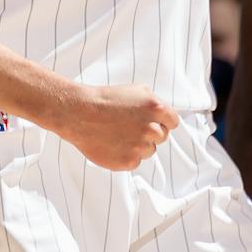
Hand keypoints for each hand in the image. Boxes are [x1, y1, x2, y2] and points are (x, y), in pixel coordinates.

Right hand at [59, 84, 179, 170]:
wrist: (78, 113)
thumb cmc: (104, 100)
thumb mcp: (135, 90)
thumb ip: (155, 104)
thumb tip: (166, 116)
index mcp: (156, 108)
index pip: (173, 122)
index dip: (161, 120)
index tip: (149, 120)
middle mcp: (152, 129)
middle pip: (162, 137)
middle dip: (149, 132)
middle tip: (129, 126)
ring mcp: (141, 147)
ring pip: (149, 150)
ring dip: (138, 145)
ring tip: (118, 134)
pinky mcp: (129, 162)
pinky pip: (135, 161)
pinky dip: (126, 155)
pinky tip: (112, 143)